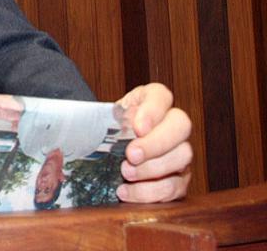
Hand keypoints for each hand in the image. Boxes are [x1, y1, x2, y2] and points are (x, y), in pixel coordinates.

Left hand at [115, 83, 192, 202]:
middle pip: (180, 126)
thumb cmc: (108, 131)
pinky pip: (175, 186)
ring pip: (183, 156)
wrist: (109, 153)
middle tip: (131, 155)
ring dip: (153, 169)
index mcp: (152, 100)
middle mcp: (172, 124)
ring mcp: (180, 151)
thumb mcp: (105, 119)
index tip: (137, 128)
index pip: (161, 96)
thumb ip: (111, 119)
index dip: (152, 111)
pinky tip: (128, 191)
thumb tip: (111, 130)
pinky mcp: (179, 178)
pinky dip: (151, 192)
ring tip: (126, 174)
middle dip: (155, 144)